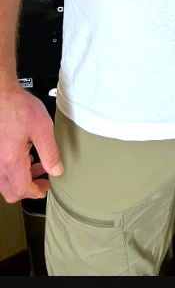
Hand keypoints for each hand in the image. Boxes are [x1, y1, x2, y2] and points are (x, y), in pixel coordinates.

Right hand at [0, 84, 62, 201]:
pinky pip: (1, 169)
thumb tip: (56, 170)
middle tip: (42, 181)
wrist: (0, 95)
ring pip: (4, 181)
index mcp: (11, 161)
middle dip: (28, 189)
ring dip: (20, 179)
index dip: (36, 192)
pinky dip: (13, 169)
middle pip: (10, 191)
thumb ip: (50, 152)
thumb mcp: (42, 128)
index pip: (22, 190)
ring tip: (37, 166)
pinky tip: (24, 155)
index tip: (46, 188)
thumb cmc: (17, 107)